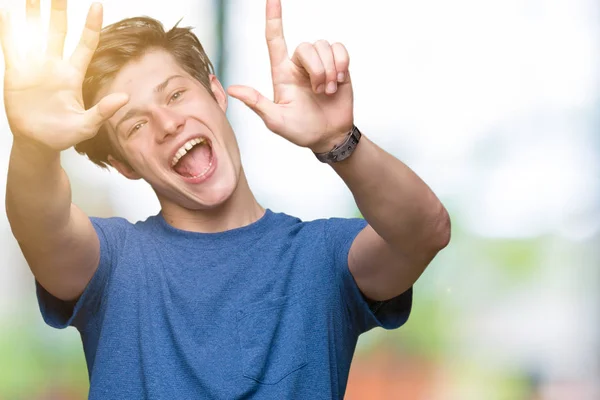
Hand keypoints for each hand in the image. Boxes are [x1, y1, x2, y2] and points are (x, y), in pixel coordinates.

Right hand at [0, 0, 127, 151]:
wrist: (37, 142)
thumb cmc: (63, 134)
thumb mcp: (87, 125)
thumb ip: (103, 111)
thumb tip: (124, 98)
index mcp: (73, 76)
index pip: (86, 44)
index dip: (92, 25)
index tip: (97, 5)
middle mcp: (55, 67)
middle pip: (58, 31)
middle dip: (59, 11)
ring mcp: (35, 68)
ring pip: (35, 34)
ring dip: (34, 14)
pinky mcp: (16, 73)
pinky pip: (11, 46)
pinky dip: (9, 30)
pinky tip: (8, 13)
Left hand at [227, 0, 353, 153]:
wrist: (329, 137)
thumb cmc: (301, 131)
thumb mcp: (276, 121)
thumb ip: (256, 103)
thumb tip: (232, 88)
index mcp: (282, 73)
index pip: (274, 39)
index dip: (273, 18)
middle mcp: (300, 65)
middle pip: (306, 46)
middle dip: (317, 70)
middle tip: (318, 92)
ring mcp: (320, 64)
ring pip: (324, 47)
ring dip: (329, 72)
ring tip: (327, 91)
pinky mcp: (338, 66)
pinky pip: (340, 50)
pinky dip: (341, 65)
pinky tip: (339, 82)